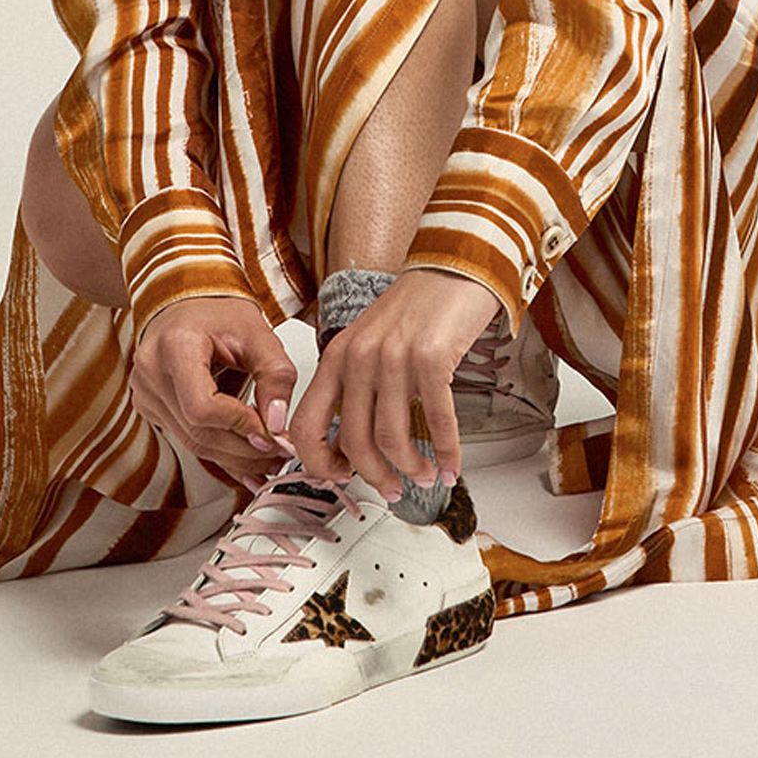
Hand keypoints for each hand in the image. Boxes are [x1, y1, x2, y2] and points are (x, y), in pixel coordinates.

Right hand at [129, 296, 297, 486]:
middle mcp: (152, 371)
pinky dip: (220, 450)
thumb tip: (277, 424)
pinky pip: (186, 438)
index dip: (239, 424)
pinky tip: (244, 456)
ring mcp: (146, 392)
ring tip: (269, 457)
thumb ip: (275, 376)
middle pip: (198, 431)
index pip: (202, 406)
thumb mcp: (258, 333)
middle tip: (280, 452)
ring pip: (193, 442)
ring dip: (235, 457)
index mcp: (175, 345)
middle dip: (244, 449)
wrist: (188, 301)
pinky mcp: (150, 407)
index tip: (271, 431)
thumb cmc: (218, 311)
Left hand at [288, 268, 502, 497]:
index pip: (305, 424)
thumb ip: (355, 385)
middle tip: (391, 489)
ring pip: (392, 438)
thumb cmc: (415, 308)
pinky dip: (447, 451)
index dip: (317, 463)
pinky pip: (437, 421)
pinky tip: (452, 464)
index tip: (339, 477)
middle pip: (353, 441)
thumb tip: (353, 445)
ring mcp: (395, 358)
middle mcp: (359, 357)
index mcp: (337, 356)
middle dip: (374, 476)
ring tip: (425, 475)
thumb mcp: (369, 343)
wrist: (452, 267)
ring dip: (411, 468)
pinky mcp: (432, 358)